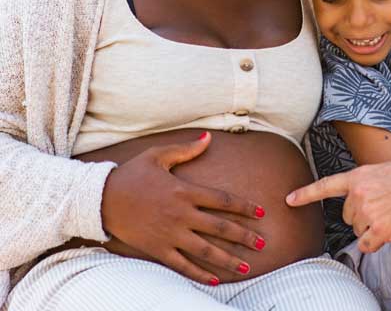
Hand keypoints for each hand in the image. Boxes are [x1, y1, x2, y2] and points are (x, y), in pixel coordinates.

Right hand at [101, 132, 265, 284]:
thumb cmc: (131, 174)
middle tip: (264, 243)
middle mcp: (181, 214)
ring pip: (205, 250)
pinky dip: (199, 273)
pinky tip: (214, 280)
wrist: (100, 198)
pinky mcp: (157, 249)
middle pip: (220, 228)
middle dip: (244, 237)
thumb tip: (208, 138)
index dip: (244, 207)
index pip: (223, 200)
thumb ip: (186, 149)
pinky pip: (182, 265)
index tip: (261, 213)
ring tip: (246, 267)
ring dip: (228, 259)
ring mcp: (170, 234)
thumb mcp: (158, 155)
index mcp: (185, 191)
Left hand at [286, 158, 390, 252]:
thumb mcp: (383, 172)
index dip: (306, 194)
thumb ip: (365, 184)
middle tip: (387, 207)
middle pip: (348, 218)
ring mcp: (368, 211)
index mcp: (358, 176)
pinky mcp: (379, 229)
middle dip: (363, 217)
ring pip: (359, 232)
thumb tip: (356, 201)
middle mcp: (358, 193)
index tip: (288, 200)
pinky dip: (378, 242)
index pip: (326, 186)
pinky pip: (368, 245)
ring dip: (374, 229)